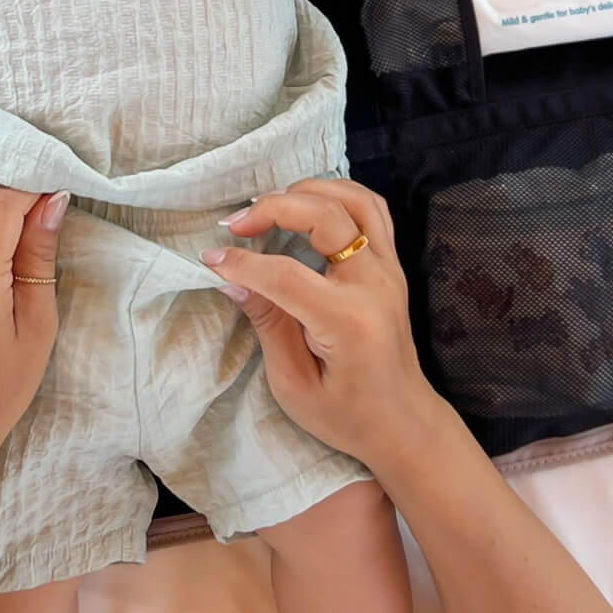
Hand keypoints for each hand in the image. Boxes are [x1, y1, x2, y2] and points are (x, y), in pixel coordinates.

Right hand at [201, 178, 439, 470]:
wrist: (402, 422)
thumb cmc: (345, 415)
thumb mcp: (292, 384)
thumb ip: (267, 324)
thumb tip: (235, 279)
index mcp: (348, 321)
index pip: (286, 274)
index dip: (242, 263)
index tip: (211, 259)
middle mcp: (375, 285)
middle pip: (326, 217)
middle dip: (273, 209)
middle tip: (235, 224)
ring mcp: (390, 270)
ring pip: (355, 200)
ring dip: (309, 190)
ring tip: (269, 205)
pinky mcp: (392, 266)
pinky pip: (371, 210)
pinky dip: (337, 195)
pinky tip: (306, 205)